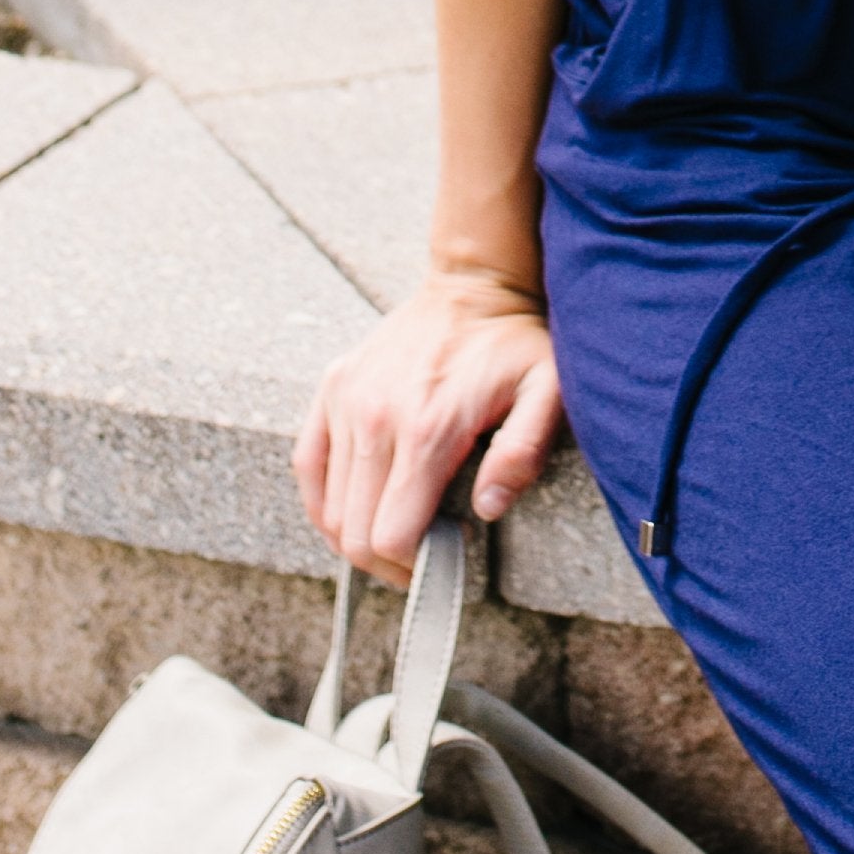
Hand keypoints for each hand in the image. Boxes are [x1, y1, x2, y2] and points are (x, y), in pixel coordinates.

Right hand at [294, 264, 564, 581]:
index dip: (416, 568)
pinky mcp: (331, 387)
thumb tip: (487, 509)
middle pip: (352, 534)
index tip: (447, 557)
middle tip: (428, 556)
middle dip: (389, 563)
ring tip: (400, 530)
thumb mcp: (546, 394)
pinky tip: (357, 508)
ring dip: (356, 537)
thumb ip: (523, 453)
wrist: (476, 285)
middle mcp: (373, 417)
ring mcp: (345, 400)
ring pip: (326, 510)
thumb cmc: (516, 346)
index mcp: (426, 429)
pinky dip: (325, 502)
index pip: (389, 537)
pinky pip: (307, 467)